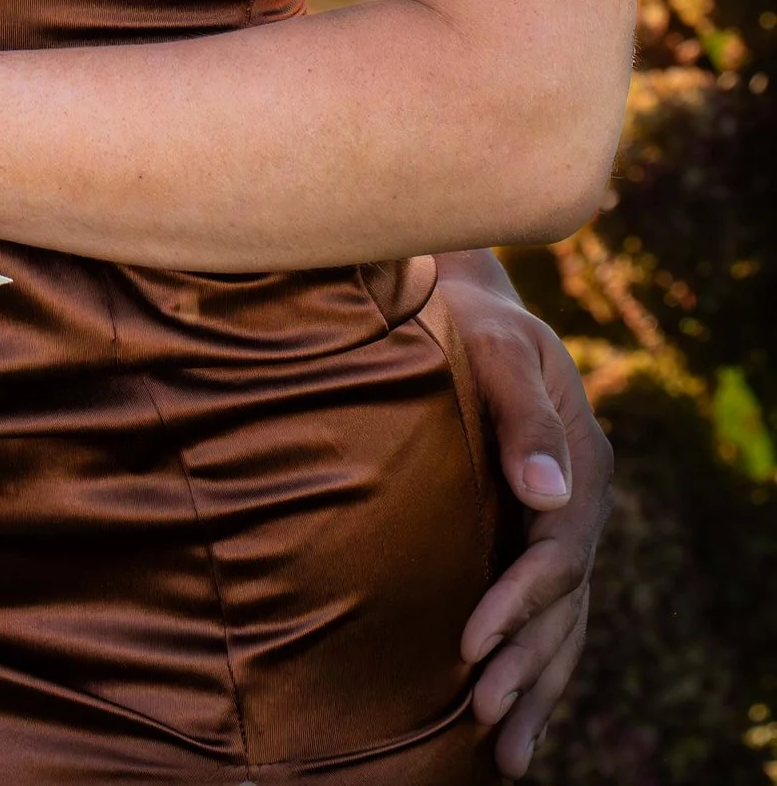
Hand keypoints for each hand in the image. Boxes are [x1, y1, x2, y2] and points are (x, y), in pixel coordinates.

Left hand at [439, 258, 611, 774]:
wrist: (469, 310)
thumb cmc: (473, 324)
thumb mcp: (497, 348)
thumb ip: (522, 415)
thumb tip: (546, 494)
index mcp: (582, 465)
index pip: (555, 556)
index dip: (516, 603)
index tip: (469, 641)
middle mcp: (581, 506)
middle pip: (563, 606)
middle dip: (525, 664)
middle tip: (485, 715)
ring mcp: (565, 529)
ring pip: (563, 626)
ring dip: (537, 687)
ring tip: (507, 754)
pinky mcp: (538, 541)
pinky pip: (551, 618)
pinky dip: (537, 669)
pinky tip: (515, 718)